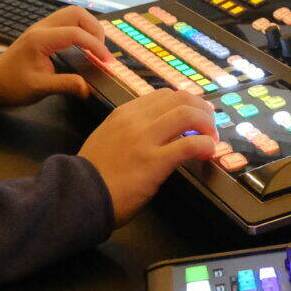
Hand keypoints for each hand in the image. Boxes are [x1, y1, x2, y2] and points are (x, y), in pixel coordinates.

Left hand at [0, 5, 111, 106]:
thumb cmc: (13, 84)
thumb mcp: (39, 88)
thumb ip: (65, 85)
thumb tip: (88, 88)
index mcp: (41, 39)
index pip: (76, 33)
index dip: (95, 46)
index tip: (106, 61)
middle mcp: (42, 27)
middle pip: (76, 13)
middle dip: (94, 29)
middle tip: (101, 50)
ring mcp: (42, 26)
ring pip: (72, 13)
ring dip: (88, 26)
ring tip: (95, 47)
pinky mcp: (43, 30)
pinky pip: (67, 20)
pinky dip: (80, 28)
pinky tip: (84, 44)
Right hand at [78, 87, 218, 223]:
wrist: (79, 195)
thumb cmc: (91, 174)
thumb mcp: (106, 138)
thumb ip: (128, 130)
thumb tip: (154, 133)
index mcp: (124, 113)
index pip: (163, 95)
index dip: (185, 103)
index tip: (195, 115)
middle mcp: (135, 120)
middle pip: (180, 99)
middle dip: (202, 109)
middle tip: (210, 125)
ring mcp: (145, 139)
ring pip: (188, 114)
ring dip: (207, 124)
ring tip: (211, 138)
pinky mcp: (155, 162)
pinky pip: (190, 144)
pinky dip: (205, 145)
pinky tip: (207, 153)